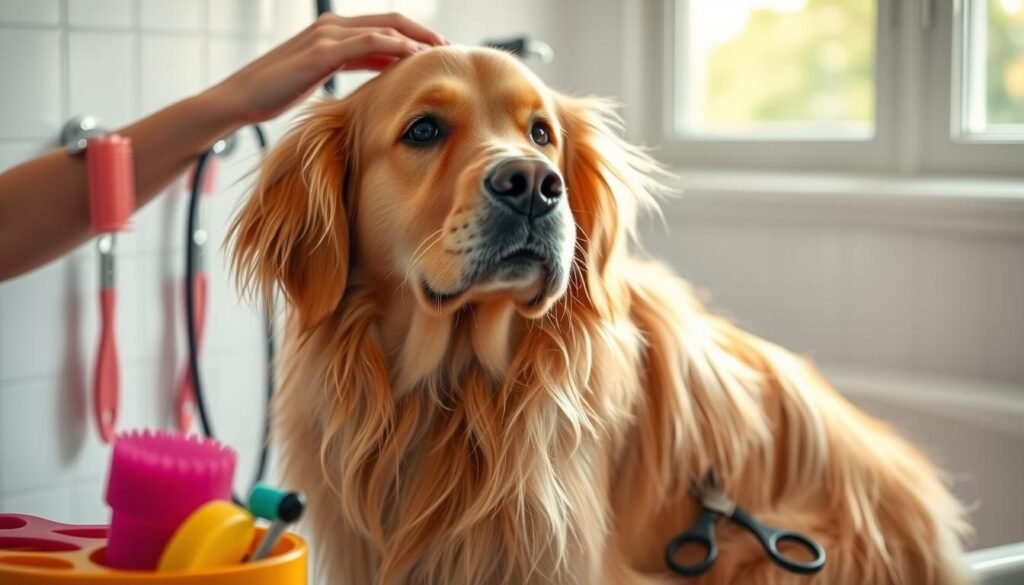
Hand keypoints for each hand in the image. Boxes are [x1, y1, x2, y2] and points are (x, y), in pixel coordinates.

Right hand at [203, 12, 445, 123]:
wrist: (243, 98)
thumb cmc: (280, 90)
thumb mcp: (325, 74)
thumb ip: (353, 65)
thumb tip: (384, 69)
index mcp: (333, 30)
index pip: (383, 25)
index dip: (413, 35)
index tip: (437, 51)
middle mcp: (332, 25)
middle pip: (391, 20)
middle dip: (423, 33)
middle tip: (449, 49)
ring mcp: (327, 35)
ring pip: (384, 28)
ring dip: (416, 39)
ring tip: (440, 53)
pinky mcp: (322, 51)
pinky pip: (369, 42)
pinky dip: (395, 47)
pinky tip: (415, 57)